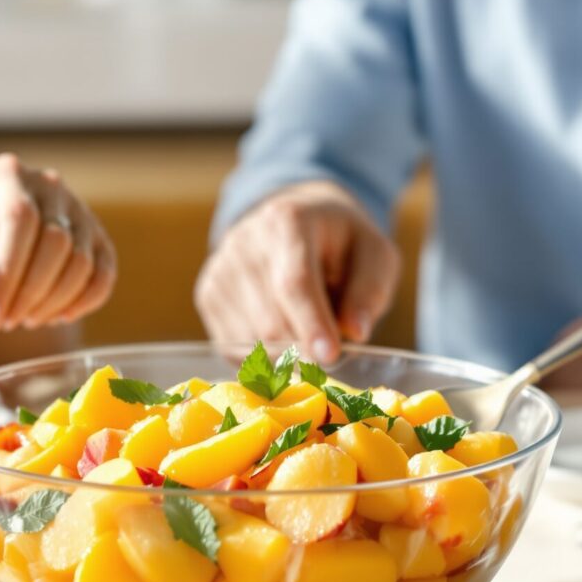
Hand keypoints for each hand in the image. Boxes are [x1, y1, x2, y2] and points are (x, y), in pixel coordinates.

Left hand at [0, 152, 115, 332]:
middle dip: (17, 289)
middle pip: (44, 237)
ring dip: (46, 300)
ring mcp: (76, 207)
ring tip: (16, 320)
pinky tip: (52, 318)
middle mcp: (43, 184)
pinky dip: (81, 302)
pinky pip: (102, 272)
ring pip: (76, 258)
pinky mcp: (98, 233)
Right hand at [195, 180, 399, 364]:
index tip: (329, 356)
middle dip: (303, 350)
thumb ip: (370, 291)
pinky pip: (232, 346)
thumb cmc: (342, 243)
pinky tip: (283, 342)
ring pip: (249, 339)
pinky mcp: (207, 294)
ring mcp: (220, 269)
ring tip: (307, 341)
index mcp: (288, 220)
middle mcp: (244, 242)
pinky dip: (263, 358)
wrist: (295, 221)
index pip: (294, 282)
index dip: (312, 323)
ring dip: (285, 358)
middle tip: (329, 360)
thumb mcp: (375, 255)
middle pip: (269, 319)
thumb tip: (355, 332)